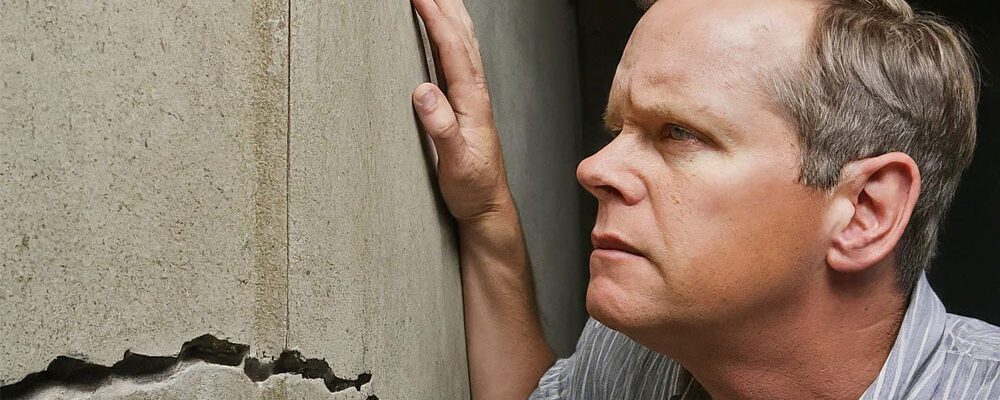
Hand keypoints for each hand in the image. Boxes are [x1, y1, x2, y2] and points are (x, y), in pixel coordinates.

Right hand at [411, 0, 511, 223]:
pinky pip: (459, 58)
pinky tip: (447, 31)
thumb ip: (440, 128)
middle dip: (444, 5)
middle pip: (461, 36)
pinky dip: (452, 35)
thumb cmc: (473, 188)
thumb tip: (423, 91)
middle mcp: (475, 93)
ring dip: (451, 14)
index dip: (436, 19)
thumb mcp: (455, 164)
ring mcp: (472, 97)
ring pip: (463, 43)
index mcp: (472, 101)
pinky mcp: (466, 104)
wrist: (488, 207)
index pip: (453, 50)